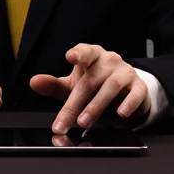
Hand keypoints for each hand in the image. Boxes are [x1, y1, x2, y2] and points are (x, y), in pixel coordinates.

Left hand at [30, 44, 150, 133]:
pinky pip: (136, 94)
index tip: (70, 57)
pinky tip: (121, 114)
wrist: (124, 95)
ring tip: (84, 121)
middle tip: (65, 121)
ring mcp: (125, 72)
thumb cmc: (94, 86)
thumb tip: (34, 82)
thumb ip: (52, 85)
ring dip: (96, 106)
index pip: (84, 51)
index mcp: (91, 56)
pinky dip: (129, 103)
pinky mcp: (139, 87)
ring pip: (111, 86)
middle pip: (91, 80)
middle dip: (76, 103)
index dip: (78, 53)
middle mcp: (109, 61)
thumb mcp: (72, 86)